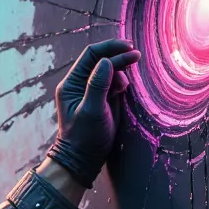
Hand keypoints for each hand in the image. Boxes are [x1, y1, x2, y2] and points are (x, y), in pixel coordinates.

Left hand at [45, 39, 140, 188]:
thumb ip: (98, 85)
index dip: (110, 48)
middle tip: (137, 56)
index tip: (128, 48)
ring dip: (121, 71)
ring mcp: (91, 91)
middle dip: (119, 57)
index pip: (91, 55)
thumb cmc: (84, 138)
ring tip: (125, 86)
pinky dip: (121, 83)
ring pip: (109, 71)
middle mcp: (80, 84)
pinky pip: (113, 84)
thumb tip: (106, 61)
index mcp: (72, 83)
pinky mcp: (101, 100)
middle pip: (101, 60)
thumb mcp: (92, 111)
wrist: (83, 160)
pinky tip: (124, 90)